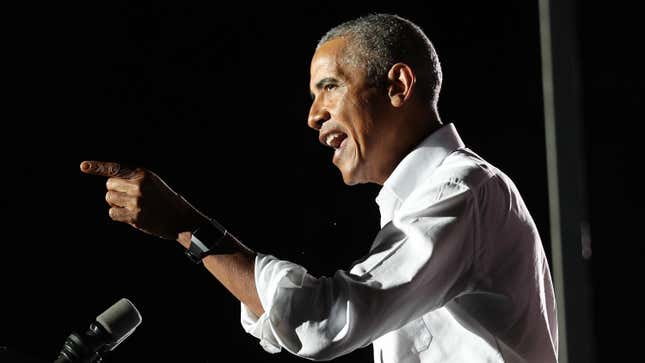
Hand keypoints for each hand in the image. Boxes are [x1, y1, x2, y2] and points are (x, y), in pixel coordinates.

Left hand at [80, 160, 207, 240]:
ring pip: (110, 199)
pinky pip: (113, 213)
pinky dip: (119, 215)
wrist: (181, 219)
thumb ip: (134, 180)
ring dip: (117, 204)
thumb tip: (110, 186)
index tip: (83, 166)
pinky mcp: (134, 216)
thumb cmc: (165, 200)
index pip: (116, 168)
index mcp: (143, 174)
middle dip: (116, 191)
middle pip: (109, 185)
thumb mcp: (153, 183)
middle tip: (132, 197)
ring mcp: (136, 201)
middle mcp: (138, 185)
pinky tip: (134, 216)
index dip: (97, 167)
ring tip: (135, 207)